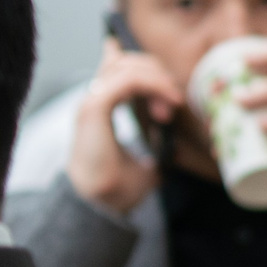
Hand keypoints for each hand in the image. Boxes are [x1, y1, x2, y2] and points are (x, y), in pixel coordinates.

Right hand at [68, 37, 183, 214]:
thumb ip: (150, 147)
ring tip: (173, 103)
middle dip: (156, 74)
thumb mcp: (142, 158)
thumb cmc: (118, 186)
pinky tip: (166, 105)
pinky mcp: (95, 108)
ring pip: (127, 66)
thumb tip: (168, 153)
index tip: (172, 97)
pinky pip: (127, 81)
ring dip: (157, 80)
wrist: (100, 204)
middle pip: (125, 62)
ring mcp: (90, 102)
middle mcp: (91, 101)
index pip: (116, 68)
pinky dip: (152, 86)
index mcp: (98, 109)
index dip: (148, 70)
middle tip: (175, 101)